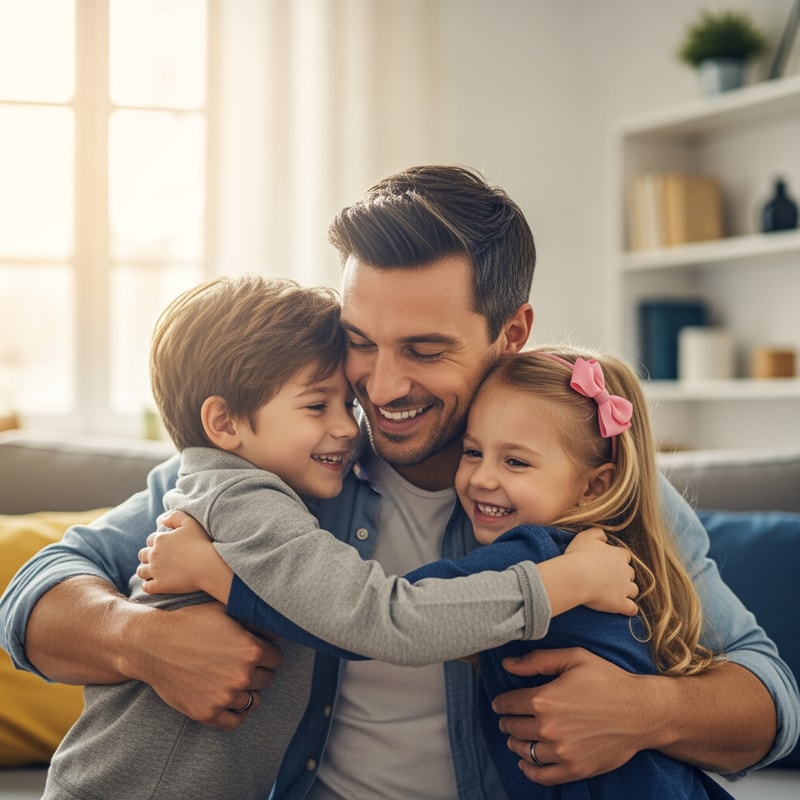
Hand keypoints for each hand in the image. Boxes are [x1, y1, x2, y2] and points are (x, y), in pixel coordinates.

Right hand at [125, 600, 282, 730]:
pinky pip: (235, 722)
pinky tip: (230, 701)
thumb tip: (279, 628)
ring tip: (234, 680)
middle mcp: (242, 675)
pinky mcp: (207, 713)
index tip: (255, 649)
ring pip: (254, 701)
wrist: (153, 644)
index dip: (266, 652)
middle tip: (242, 663)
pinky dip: (236, 713)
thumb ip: (255, 621)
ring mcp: (225, 697)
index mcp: (251, 649)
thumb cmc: (190, 622)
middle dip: (258, 671)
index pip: (276, 658)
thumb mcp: (225, 611)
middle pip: (267, 679)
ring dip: (248, 691)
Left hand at [137, 510, 226, 596]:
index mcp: (160, 539)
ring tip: (154, 572)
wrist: (208, 565)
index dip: (157, 543)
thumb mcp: (190, 523)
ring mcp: (155, 571)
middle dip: (148, 556)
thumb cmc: (201, 543)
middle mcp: (154, 554)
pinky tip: (156, 584)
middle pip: (143, 555)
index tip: (166, 548)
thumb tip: (163, 520)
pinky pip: (146, 587)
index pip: (150, 540)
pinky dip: (149, 585)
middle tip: (159, 560)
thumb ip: (175, 516)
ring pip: (141, 571)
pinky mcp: (159, 585)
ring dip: (145, 571)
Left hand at [492, 647, 647, 784]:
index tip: (499, 703)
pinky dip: (529, 770)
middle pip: (513, 727)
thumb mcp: (573, 658)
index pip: (508, 704)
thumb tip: (506, 664)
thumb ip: (537, 660)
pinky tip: (525, 763)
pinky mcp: (575, 769)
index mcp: (545, 699)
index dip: (501, 702)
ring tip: (516, 738)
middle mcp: (549, 728)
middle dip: (507, 722)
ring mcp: (562, 752)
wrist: (642, 711)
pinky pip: (542, 775)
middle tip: (508, 718)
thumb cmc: (608, 680)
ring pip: (524, 751)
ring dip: (516, 744)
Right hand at [565, 528, 637, 614]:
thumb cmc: (578, 555)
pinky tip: (622, 609)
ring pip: (633, 590)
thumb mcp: (586, 536)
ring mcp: (624, 588)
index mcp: (619, 555)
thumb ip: (598, 533)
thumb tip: (605, 537)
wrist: (575, 576)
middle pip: (630, 573)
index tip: (607, 563)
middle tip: (608, 579)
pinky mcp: (621, 603)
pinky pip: (632, 608)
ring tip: (614, 594)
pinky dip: (629, 609)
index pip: (625, 556)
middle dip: (623, 576)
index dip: (617, 560)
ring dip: (627, 592)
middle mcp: (625, 571)